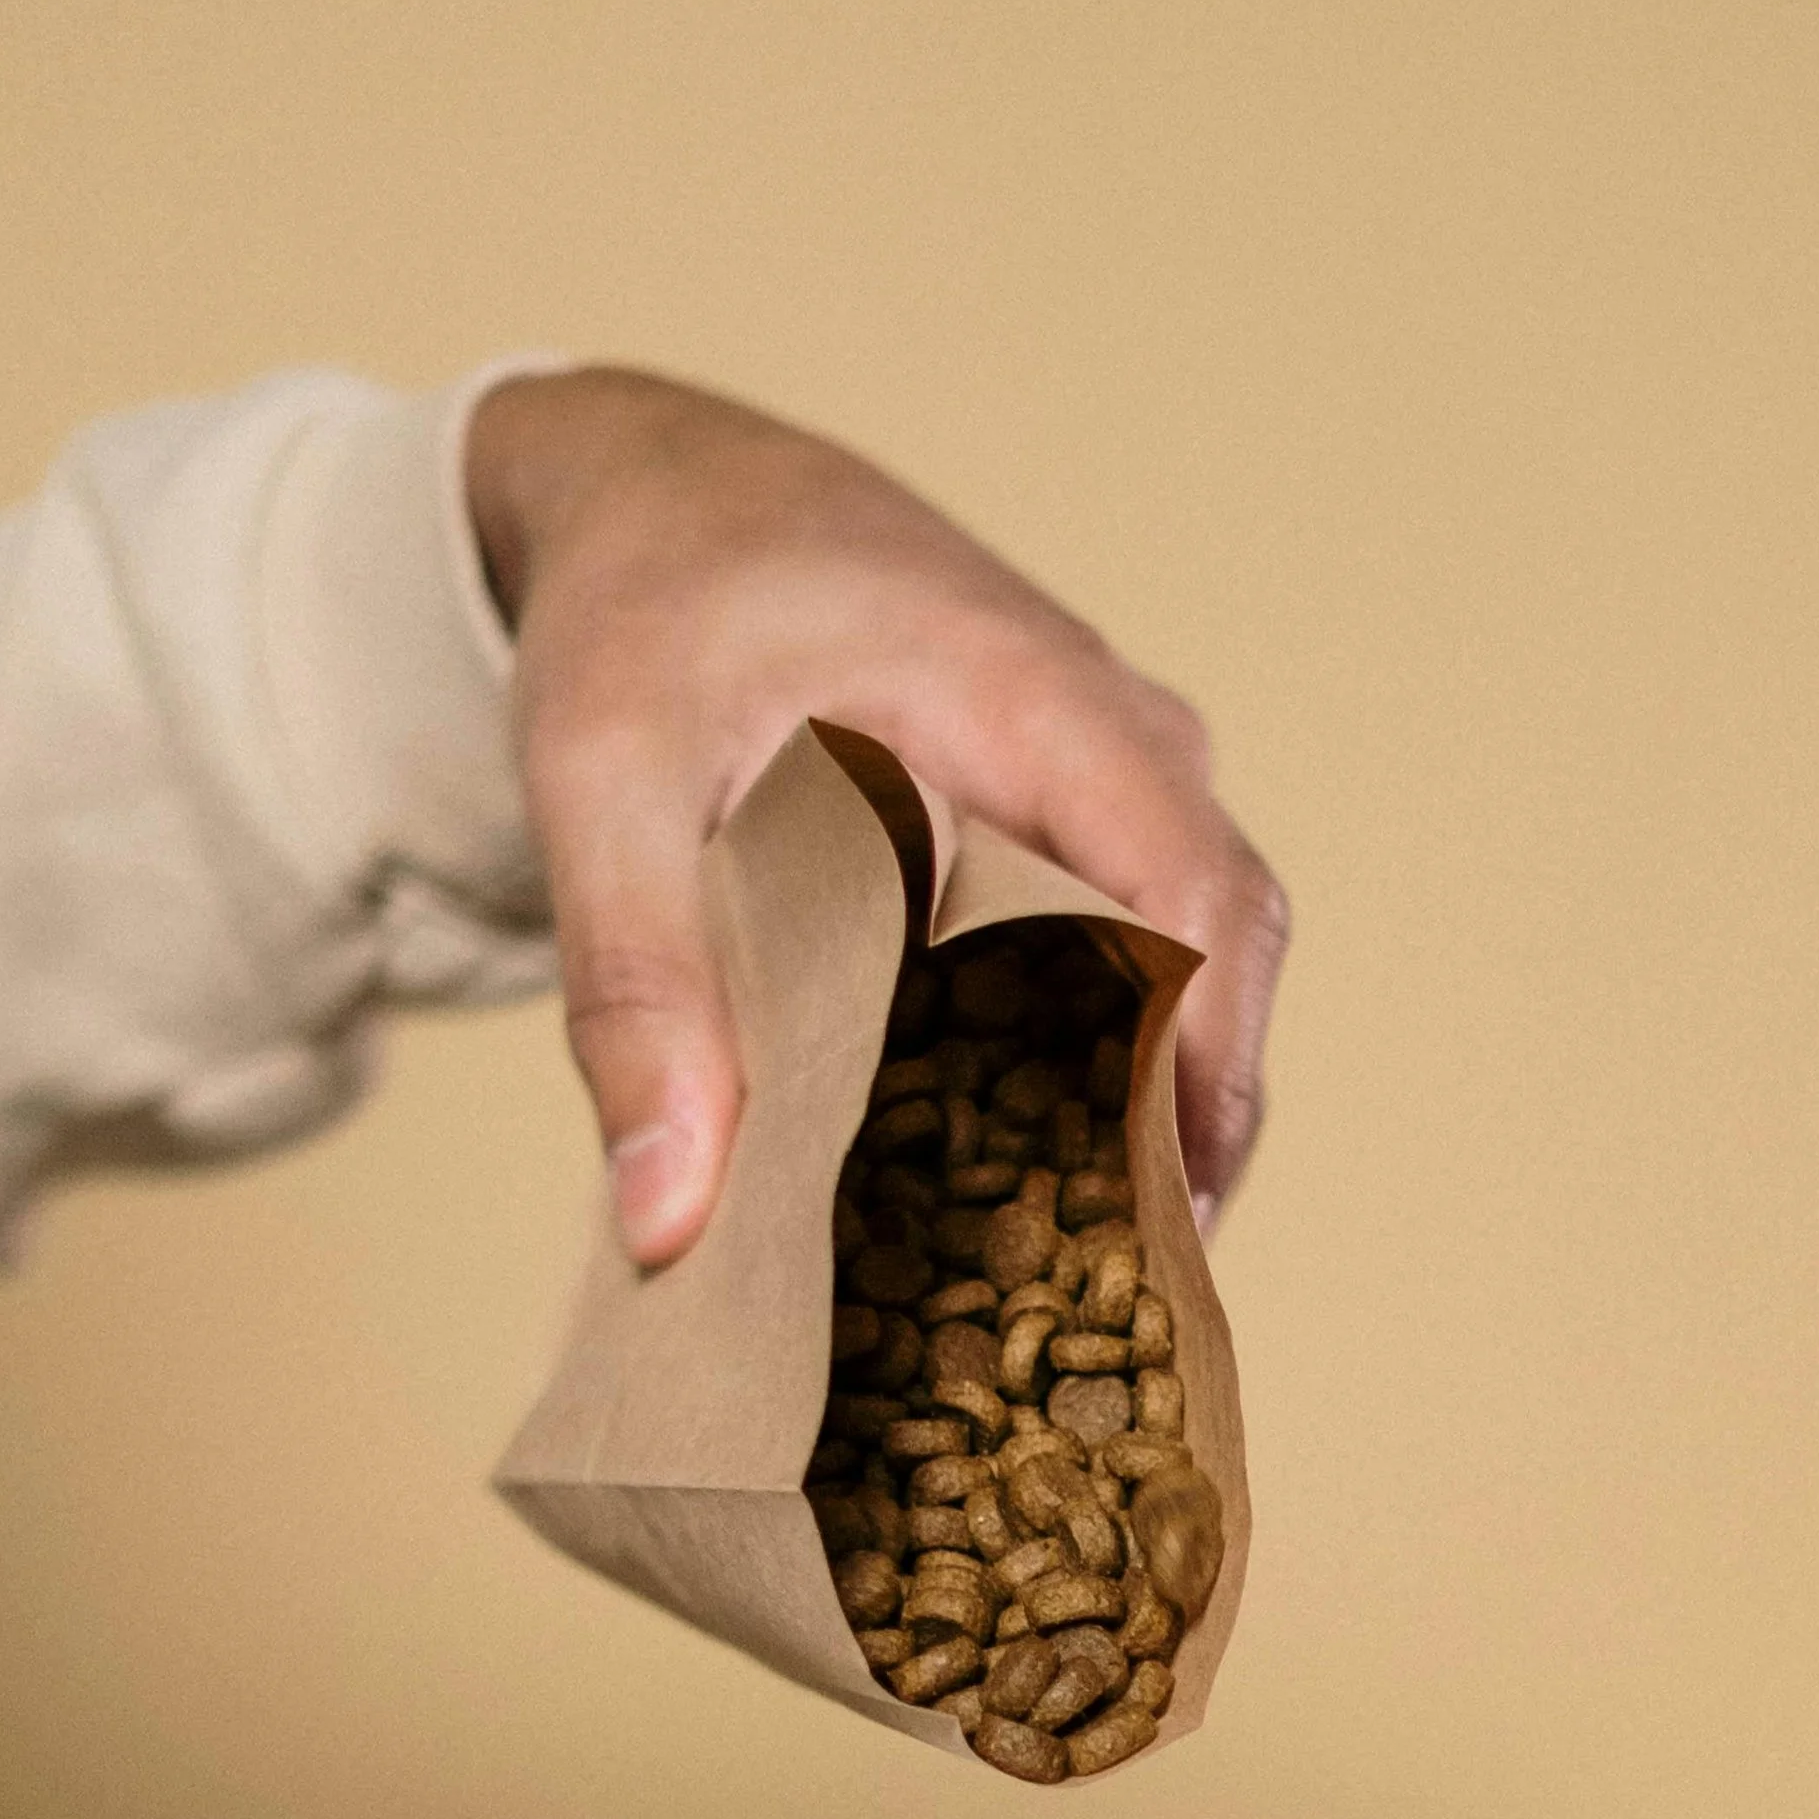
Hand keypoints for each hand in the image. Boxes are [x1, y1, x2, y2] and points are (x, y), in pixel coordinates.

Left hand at [463, 367, 1288, 1264]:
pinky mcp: (1053, 829)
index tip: (1162, 1229)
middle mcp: (1111, 741)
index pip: (1201, 893)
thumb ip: (634, 988)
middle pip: (1217, 961)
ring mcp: (1099, 783)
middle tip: (1096, 1323)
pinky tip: (990, 1186)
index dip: (1207, 1071)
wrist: (656, 496)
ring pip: (1174, 970)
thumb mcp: (601, 781)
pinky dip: (1069, 1070)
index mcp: (1041, 701)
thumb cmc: (646, 611)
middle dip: (1175, 1140)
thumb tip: (670, 1218)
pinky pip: (1107, 955)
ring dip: (1127, 1118)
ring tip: (1048, 1289)